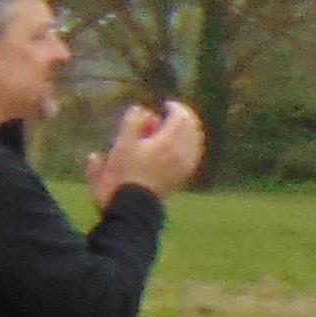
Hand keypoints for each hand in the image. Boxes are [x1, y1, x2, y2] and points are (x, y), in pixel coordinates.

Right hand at [90, 98, 205, 201]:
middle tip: (168, 117)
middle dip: (182, 119)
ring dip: (187, 132)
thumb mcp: (120, 146)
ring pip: (195, 142)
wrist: (132, 210)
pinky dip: (190, 147)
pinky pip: (194, 157)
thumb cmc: (122, 178)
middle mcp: (181, 154)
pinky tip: (181, 148)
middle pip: (192, 128)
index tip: (166, 106)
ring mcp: (184, 167)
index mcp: (167, 143)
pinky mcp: (183, 179)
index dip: (175, 107)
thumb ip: (132, 122)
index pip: (181, 117)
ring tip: (173, 131)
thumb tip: (142, 110)